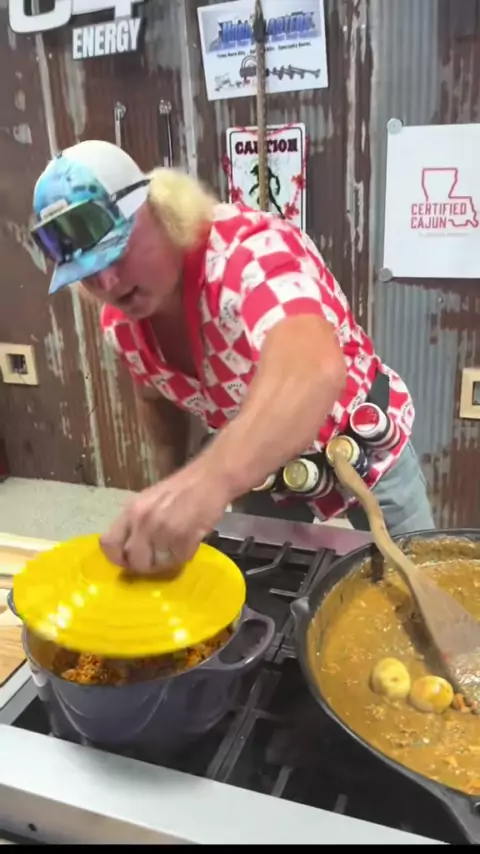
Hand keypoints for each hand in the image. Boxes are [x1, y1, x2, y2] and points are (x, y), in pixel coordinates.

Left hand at [100, 460, 230, 574]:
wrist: (210, 477)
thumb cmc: (181, 488)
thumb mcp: (148, 501)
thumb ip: (135, 524)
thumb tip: (128, 551)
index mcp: (131, 511)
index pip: (109, 544)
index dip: (117, 558)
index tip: (128, 560)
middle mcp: (143, 521)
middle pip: (134, 561)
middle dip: (146, 565)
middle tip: (157, 559)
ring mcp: (163, 530)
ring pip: (157, 564)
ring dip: (166, 561)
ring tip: (175, 548)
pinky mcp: (183, 538)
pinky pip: (178, 560)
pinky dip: (184, 555)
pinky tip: (188, 542)